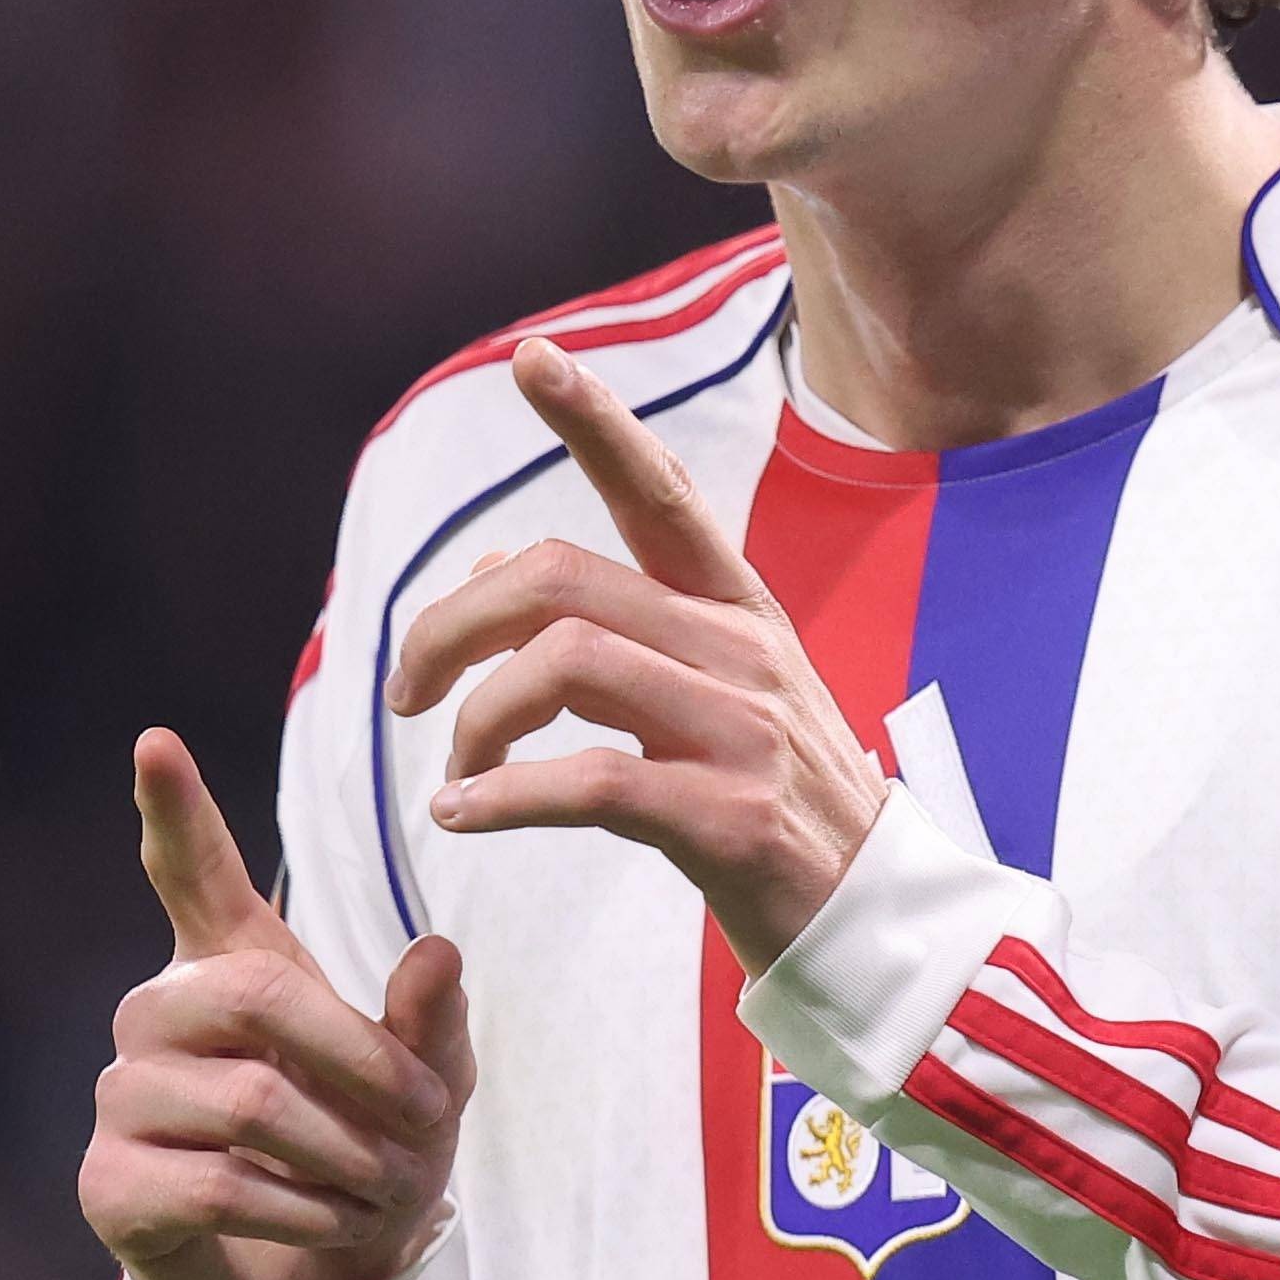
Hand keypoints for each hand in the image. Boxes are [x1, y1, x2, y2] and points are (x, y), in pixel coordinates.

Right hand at [81, 729, 474, 1279]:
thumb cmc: (358, 1164)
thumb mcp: (425, 1097)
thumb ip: (431, 1028)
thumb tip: (438, 952)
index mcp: (230, 970)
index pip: (190, 873)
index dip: (174, 810)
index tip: (156, 740)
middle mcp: (159, 1015)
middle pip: (256, 996)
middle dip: (364, 1066)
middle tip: (430, 1126)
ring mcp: (122, 1097)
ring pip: (252, 1103)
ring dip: (347, 1158)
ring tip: (387, 1192)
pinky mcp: (111, 1183)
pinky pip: (223, 1185)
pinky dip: (305, 1213)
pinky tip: (332, 1224)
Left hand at [381, 336, 884, 967]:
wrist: (874, 923)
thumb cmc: (773, 806)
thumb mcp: (707, 696)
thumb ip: (609, 627)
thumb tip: (489, 565)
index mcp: (735, 609)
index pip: (658, 489)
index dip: (595, 419)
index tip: (531, 357)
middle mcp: (741, 651)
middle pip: (561, 579)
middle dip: (452, 623)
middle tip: (404, 688)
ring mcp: (742, 731)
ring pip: (566, 665)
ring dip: (477, 717)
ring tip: (453, 769)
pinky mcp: (730, 817)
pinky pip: (590, 781)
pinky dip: (503, 796)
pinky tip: (462, 814)